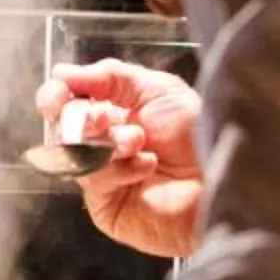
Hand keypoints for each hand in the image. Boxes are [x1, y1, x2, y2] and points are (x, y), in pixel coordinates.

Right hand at [38, 60, 205, 259]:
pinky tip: (147, 166)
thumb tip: (64, 72)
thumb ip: (110, 76)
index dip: (56, 95)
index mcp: (115, 112)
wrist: (223, 177)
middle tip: (104, 117)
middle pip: (64, 126)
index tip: (58, 93)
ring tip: (138, 141)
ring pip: (74, 153)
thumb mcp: (158, 89)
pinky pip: (93, 181)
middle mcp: (105, 144)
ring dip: (106, 141)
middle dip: (81, 118)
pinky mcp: (107, 206)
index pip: (68, 102)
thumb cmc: (201, 133)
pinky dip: (119, 168)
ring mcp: (104, 177)